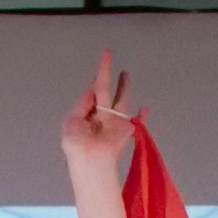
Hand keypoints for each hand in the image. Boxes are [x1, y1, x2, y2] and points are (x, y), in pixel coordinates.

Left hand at [59, 49, 139, 166]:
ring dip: (124, 87)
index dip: (93, 82)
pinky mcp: (127, 130)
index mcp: (85, 116)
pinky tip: (145, 109)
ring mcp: (115, 123)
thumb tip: (91, 92)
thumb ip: (82, 106)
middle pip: (105, 92)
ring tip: (126, 73)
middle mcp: (100, 117)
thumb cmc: (78, 144)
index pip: (91, 96)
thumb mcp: (71, 123)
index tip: (97, 71)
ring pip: (121, 101)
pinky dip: (141, 116)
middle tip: (108, 57)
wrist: (93, 161)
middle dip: (106, 75)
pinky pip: (137, 122)